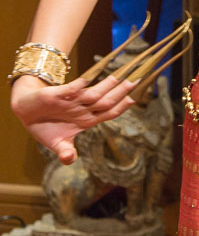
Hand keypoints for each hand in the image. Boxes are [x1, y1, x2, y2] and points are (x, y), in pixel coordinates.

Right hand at [10, 73, 136, 164]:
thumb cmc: (46, 127)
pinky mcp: (56, 95)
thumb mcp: (56, 144)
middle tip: (136, 80)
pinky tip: (88, 79)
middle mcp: (82, 109)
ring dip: (104, 86)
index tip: (135, 98)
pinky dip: (78, 85)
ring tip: (118, 76)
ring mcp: (70, 101)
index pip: (109, 113)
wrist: (25, 110)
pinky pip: (70, 89)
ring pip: (92, 94)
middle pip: (105, 101)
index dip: (122, 107)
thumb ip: (65, 152)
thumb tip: (69, 159)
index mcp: (86, 120)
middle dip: (120, 92)